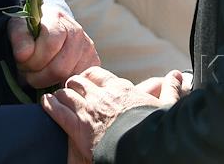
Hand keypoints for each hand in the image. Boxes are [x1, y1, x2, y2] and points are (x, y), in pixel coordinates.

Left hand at [9, 5, 100, 88]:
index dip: (32, 58)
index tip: (21, 60)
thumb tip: (24, 54)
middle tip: (28, 72)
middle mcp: (77, 32)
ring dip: (48, 82)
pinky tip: (51, 79)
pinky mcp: (93, 63)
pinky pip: (77, 84)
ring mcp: (88, 48)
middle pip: (59, 68)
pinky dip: (61, 86)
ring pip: (68, 78)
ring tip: (39, 74)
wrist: (48, 28)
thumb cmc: (31, 31)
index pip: (50, 44)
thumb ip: (19, 37)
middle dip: (38, 75)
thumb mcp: (18, 27)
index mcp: (58, 18)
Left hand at [42, 66, 184, 155]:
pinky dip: (49, 106)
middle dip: (72, 86)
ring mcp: (88, 110)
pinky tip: (45, 104)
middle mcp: (101, 95)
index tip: (87, 82)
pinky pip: (57, 111)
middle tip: (69, 91)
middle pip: (78, 81)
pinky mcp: (77, 127)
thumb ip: (170, 89)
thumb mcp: (166, 107)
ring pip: (65, 93)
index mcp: (121, 88)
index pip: (97, 74)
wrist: (141, 148)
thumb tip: (178, 75)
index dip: (89, 78)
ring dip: (60, 95)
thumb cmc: (154, 128)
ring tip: (56, 98)